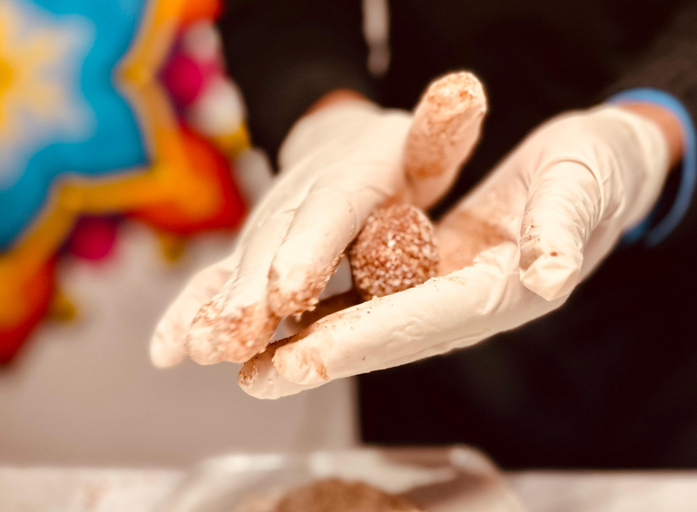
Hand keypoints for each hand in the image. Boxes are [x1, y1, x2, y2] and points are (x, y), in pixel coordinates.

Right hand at [150, 72, 486, 367]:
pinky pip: (215, 281)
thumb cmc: (392, 159)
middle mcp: (297, 203)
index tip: (286, 290)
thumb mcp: (423, 145)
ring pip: (237, 267)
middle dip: (250, 296)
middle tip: (233, 339)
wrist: (339, 147)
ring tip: (195, 351)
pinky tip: (167, 352)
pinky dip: (188, 312)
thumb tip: (463, 95)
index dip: (306, 250)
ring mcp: (266, 228)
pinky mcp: (247, 252)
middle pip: (271, 247)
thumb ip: (441, 134)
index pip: (328, 212)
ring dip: (214, 310)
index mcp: (350, 178)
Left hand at [240, 104, 676, 397]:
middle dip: (323, 357)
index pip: (427, 320)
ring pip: (374, 321)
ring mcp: (452, 289)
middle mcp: (472, 301)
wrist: (599, 165)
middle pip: (389, 336)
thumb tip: (550, 274)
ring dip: (314, 343)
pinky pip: (377, 292)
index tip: (305, 355)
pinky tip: (287, 313)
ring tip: (253, 361)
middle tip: (256, 378)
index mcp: (507, 288)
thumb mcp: (583, 186)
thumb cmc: (596, 170)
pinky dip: (331, 305)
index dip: (365, 338)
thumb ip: (563, 230)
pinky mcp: (438, 269)